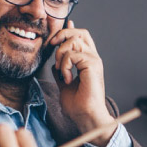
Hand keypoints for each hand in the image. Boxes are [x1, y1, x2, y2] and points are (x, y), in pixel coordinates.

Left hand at [48, 21, 115, 146]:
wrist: (86, 117)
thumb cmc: (78, 105)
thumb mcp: (64, 84)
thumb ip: (61, 71)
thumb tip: (54, 63)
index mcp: (88, 61)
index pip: (81, 37)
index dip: (70, 30)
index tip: (58, 32)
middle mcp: (93, 58)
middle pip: (79, 33)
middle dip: (62, 35)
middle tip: (52, 47)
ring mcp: (94, 60)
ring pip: (73, 41)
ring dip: (61, 54)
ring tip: (61, 71)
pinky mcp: (93, 65)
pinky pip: (72, 55)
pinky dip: (64, 66)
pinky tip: (67, 79)